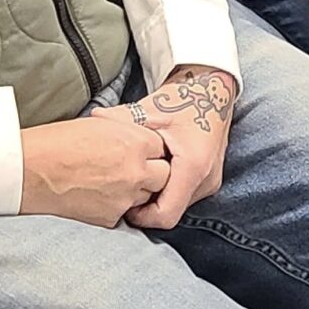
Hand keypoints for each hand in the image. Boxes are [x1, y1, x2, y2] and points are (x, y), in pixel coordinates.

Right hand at [18, 110, 172, 226]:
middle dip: (153, 173)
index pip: (162, 148)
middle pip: (164, 176)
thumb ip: (127, 132)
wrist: (29, 170)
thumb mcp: (99, 125)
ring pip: (146, 197)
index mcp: (135, 143)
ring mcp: (124, 198)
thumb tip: (139, 138)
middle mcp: (136, 171)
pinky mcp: (110, 218)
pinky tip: (97, 196)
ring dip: (136, 191)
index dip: (150, 150)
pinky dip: (116, 207)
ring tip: (111, 182)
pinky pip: (124, 213)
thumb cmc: (57, 142)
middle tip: (132, 169)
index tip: (141, 151)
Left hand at [122, 67, 236, 231]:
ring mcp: (210, 182)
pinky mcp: (209, 180)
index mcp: (193, 166)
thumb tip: (95, 118)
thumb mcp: (152, 108)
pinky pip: (184, 197)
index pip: (166, 215)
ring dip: (157, 199)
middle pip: (170, 213)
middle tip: (127, 189)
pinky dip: (167, 192)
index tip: (125, 204)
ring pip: (177, 206)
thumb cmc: (185, 99)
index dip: (141, 217)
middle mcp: (206, 179)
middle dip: (147, 207)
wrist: (214, 91)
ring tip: (140, 179)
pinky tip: (154, 175)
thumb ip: (123, 117)